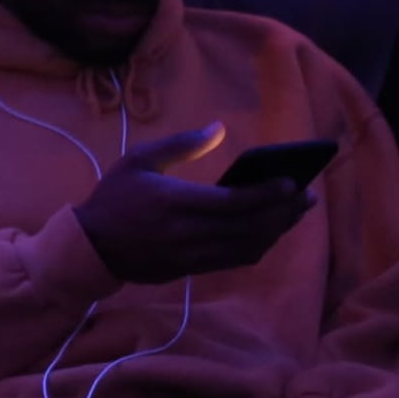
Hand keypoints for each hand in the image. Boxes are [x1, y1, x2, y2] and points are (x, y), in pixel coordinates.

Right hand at [73, 123, 314, 282]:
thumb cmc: (114, 197)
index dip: (266, 193)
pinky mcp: (192, 268)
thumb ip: (181, 144)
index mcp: (174, 202)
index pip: (232, 202)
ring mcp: (192, 254)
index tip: (291, 181)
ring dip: (277, 229)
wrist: (92, 247)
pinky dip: (260, 245)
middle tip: (306, 195)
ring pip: (248, 246)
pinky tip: (271, 230)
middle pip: (248, 226)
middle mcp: (187, 232)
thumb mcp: (139, 160)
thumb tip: (218, 129)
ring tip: (295, 212)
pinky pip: (236, 259)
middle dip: (283, 211)